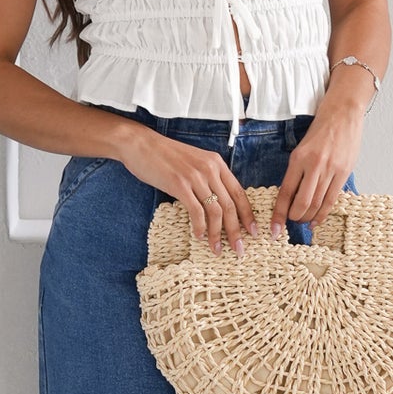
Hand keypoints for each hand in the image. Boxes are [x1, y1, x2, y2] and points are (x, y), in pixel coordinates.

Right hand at [122, 127, 259, 256]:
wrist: (140, 144)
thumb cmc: (165, 156)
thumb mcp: (194, 162)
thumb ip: (208, 178)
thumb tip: (217, 203)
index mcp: (216, 163)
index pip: (239, 192)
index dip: (248, 215)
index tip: (252, 232)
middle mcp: (210, 169)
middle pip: (230, 205)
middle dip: (237, 230)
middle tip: (239, 249)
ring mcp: (195, 176)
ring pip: (216, 211)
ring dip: (218, 234)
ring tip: (217, 249)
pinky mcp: (179, 184)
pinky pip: (196, 211)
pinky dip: (200, 227)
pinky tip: (199, 236)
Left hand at [268, 101, 362, 237]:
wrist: (342, 113)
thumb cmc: (321, 129)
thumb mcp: (302, 148)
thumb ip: (298, 170)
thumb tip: (291, 195)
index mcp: (298, 158)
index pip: (285, 192)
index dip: (279, 213)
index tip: (274, 228)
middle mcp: (313, 165)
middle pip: (302, 202)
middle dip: (294, 218)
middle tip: (291, 222)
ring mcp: (330, 169)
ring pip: (317, 203)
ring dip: (308, 217)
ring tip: (303, 222)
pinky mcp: (344, 172)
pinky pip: (332, 199)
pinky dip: (323, 213)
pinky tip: (317, 219)